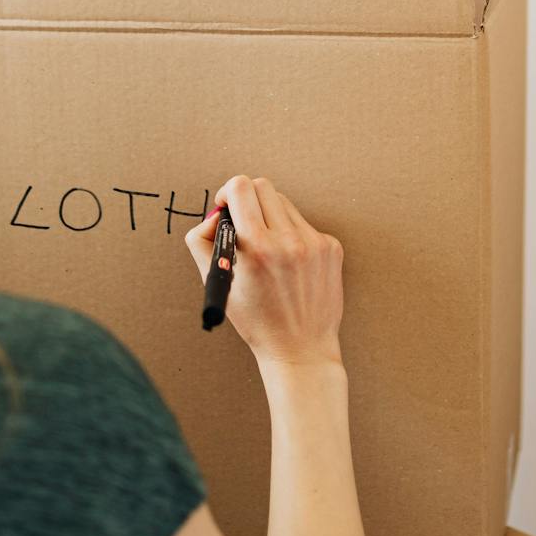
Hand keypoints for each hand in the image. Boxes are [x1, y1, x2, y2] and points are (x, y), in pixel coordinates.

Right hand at [185, 175, 344, 369]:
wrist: (300, 349)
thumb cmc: (255, 320)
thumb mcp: (218, 283)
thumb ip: (203, 242)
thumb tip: (214, 215)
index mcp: (257, 247)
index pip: (241, 187)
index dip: (227, 192)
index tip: (226, 207)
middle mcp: (288, 240)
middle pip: (263, 187)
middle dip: (247, 200)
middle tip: (243, 222)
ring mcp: (314, 242)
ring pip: (284, 204)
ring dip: (270, 217)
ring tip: (266, 247)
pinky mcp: (331, 247)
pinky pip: (303, 224)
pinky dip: (291, 235)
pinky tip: (289, 263)